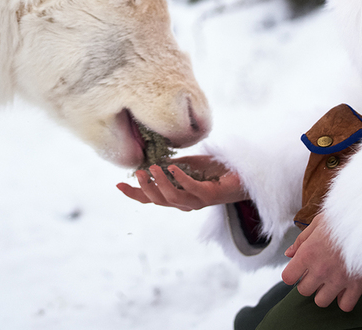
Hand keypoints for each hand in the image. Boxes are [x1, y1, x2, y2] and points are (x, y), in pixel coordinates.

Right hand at [115, 155, 246, 210]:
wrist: (243, 175)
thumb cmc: (215, 170)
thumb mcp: (189, 165)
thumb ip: (172, 165)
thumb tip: (153, 159)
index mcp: (177, 197)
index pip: (151, 199)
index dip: (134, 194)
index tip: (118, 184)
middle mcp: (186, 203)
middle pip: (159, 201)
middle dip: (146, 188)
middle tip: (139, 172)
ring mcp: (198, 201)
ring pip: (172, 198)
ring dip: (160, 183)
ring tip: (153, 168)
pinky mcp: (211, 195)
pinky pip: (192, 189)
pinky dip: (180, 179)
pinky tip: (173, 167)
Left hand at [281, 215, 361, 310]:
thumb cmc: (343, 219)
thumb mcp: (318, 223)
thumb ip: (301, 240)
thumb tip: (289, 253)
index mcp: (308, 254)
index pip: (288, 278)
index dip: (292, 274)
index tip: (299, 270)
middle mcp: (320, 270)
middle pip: (303, 291)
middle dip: (308, 283)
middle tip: (316, 273)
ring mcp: (338, 280)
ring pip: (321, 301)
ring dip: (324, 293)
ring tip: (331, 281)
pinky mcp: (356, 286)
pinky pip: (344, 305)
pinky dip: (344, 300)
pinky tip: (345, 289)